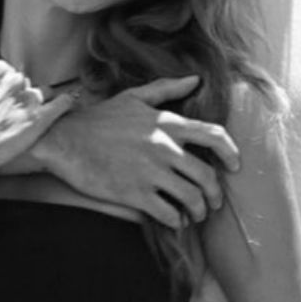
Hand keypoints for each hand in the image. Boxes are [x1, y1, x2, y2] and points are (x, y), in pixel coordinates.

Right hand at [0, 61, 73, 186]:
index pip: (5, 71)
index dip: (0, 87)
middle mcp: (13, 82)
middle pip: (22, 82)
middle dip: (16, 95)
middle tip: (7, 112)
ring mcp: (28, 100)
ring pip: (41, 92)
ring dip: (35, 101)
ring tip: (29, 114)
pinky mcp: (40, 119)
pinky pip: (62, 103)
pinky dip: (66, 101)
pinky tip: (69, 102)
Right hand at [36, 75, 240, 228]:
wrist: (64, 141)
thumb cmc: (99, 119)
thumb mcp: (134, 98)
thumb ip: (167, 89)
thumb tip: (195, 80)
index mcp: (168, 124)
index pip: (214, 136)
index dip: (231, 152)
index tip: (235, 166)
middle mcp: (165, 148)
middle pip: (207, 176)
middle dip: (215, 194)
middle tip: (213, 203)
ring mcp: (151, 172)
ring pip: (191, 198)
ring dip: (198, 211)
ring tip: (194, 214)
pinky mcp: (135, 194)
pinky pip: (168, 214)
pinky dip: (176, 221)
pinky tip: (174, 221)